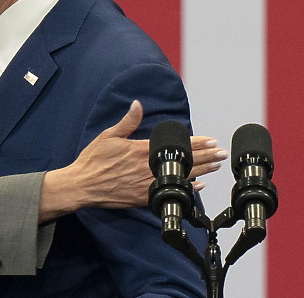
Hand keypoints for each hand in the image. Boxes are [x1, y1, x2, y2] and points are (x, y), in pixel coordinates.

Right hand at [38, 101, 226, 220]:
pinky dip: (185, 189)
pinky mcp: (143, 198)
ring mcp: (147, 184)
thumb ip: (127, 121)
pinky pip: (169, 192)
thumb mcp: (108, 136)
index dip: (196, 143)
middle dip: (206, 157)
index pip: (175, 145)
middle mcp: (147, 168)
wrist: (82, 185)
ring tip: (215, 166)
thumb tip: (137, 104)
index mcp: (140, 150)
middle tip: (222, 153)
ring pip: (181, 177)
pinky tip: (197, 186)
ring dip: (201, 171)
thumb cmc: (93, 160)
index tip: (211, 140)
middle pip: (184, 162)